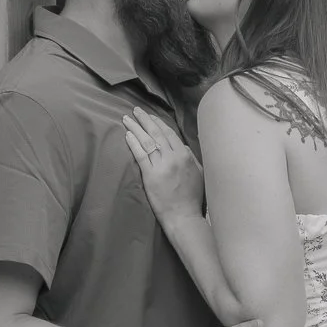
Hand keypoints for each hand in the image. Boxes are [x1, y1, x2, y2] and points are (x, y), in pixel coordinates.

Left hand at [123, 106, 204, 225]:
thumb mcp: (199, 174)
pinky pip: (140, 155)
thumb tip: (183, 147)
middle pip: (157, 133)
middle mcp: (173, 157)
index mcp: (185, 155)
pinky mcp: (150, 175)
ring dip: (136, 127)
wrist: (184, 216)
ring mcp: (162, 165)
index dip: (158, 123)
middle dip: (145, 119)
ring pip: (147, 141)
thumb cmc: (193, 198)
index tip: (150, 116)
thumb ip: (191, 158)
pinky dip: (133, 143)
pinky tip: (127, 134)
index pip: (169, 133)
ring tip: (127, 118)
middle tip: (136, 110)